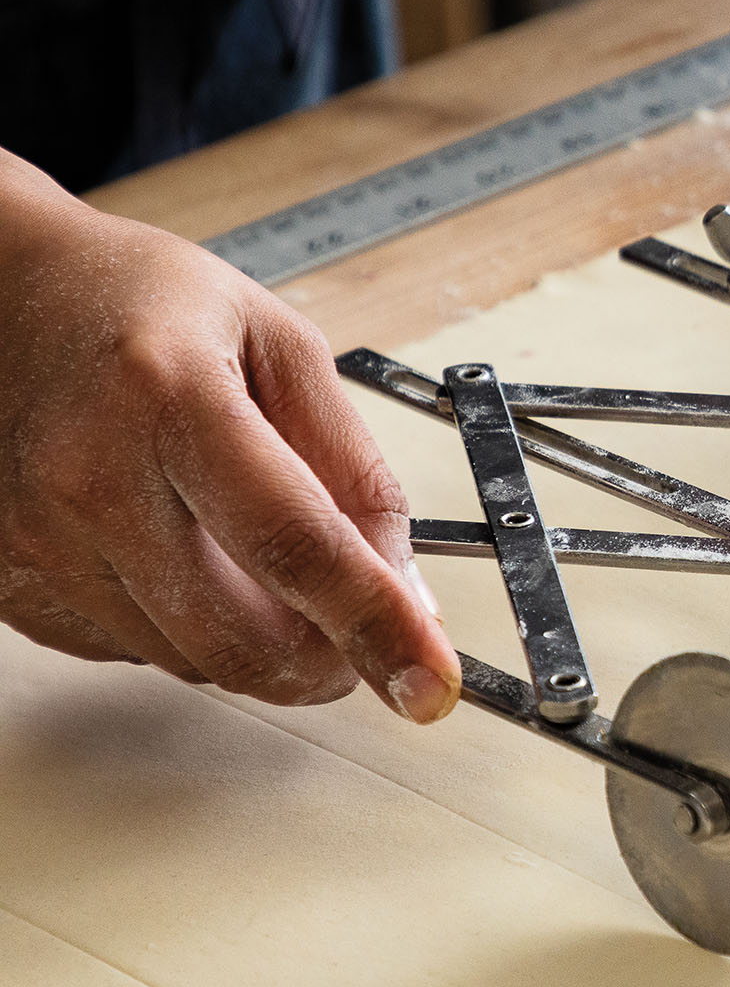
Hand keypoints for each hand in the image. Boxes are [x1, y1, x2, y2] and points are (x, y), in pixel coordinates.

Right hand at [0, 157, 458, 721]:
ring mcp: (37, 540)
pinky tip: (190, 560)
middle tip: (365, 637)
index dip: (377, 626)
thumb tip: (406, 586)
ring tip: (269, 568)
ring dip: (260, 644)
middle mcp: (89, 478)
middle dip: (328, 662)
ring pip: (191, 659)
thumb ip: (353, 466)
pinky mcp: (7, 583)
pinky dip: (189, 630)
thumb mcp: (280, 345)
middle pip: (241, 636)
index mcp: (169, 398)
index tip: (431, 683)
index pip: (297, 546)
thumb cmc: (139, 302)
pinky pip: (132, 651)